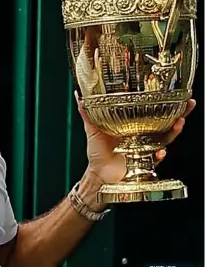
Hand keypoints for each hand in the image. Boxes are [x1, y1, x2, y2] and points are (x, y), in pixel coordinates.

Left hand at [76, 91, 195, 184]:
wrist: (98, 174)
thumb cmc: (97, 152)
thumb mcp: (92, 129)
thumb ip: (87, 113)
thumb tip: (79, 95)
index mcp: (132, 126)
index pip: (149, 112)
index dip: (161, 103)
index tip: (171, 92)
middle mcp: (142, 136)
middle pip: (165, 123)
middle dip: (179, 114)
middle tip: (187, 104)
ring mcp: (146, 148)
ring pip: (165, 138)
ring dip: (174, 131)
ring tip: (179, 123)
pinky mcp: (145, 162)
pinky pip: (156, 158)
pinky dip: (160, 154)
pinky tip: (160, 151)